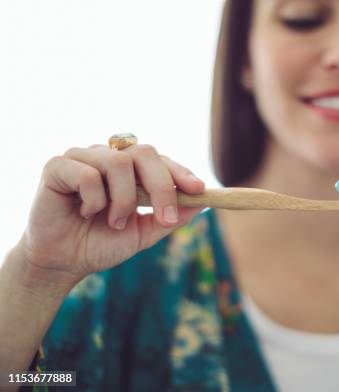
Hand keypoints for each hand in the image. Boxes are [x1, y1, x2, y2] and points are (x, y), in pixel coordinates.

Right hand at [15, 143, 205, 288]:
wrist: (63, 262)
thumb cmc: (102, 244)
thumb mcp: (144, 233)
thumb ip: (171, 218)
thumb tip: (203, 202)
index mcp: (130, 169)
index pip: (160, 160)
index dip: (181, 172)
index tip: (199, 190)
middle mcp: (108, 157)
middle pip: (145, 153)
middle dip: (161, 186)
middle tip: (165, 217)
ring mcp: (83, 158)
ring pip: (119, 163)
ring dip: (123, 200)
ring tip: (115, 222)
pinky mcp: (58, 166)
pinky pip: (87, 174)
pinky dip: (94, 200)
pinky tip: (85, 213)